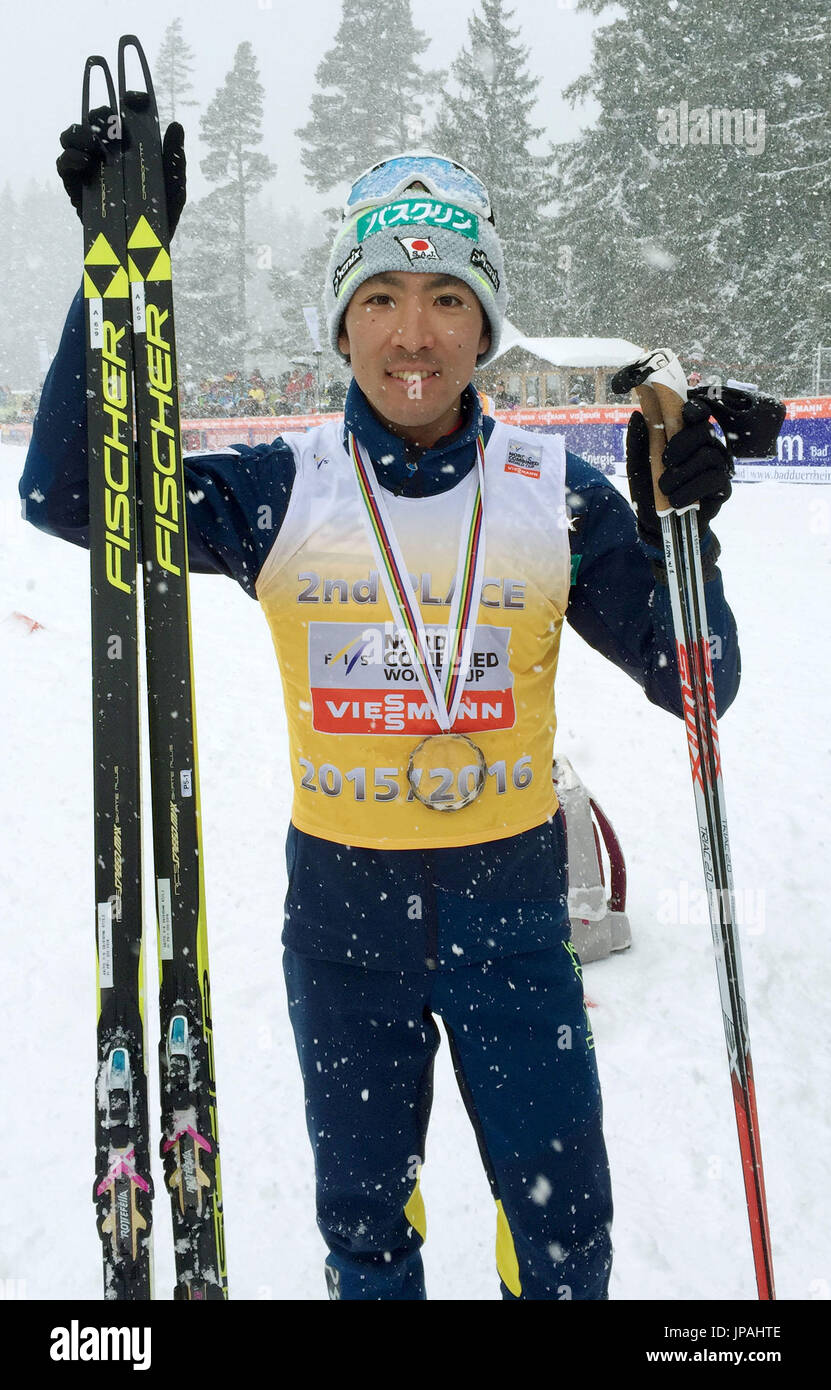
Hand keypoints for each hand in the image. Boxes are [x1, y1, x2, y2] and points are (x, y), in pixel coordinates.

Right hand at [57, 110, 186, 235]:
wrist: (142, 251)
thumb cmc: (159, 217)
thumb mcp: (173, 188)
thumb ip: (175, 160)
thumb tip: (176, 126)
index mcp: (131, 147)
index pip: (126, 114)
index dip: (129, 101)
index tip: (133, 99)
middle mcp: (107, 152)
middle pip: (96, 120)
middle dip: (101, 116)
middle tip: (111, 126)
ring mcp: (89, 168)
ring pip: (72, 136)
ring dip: (80, 133)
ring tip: (93, 145)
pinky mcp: (76, 187)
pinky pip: (64, 166)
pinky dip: (70, 159)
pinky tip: (84, 162)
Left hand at [626, 397, 733, 545]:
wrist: (656, 522)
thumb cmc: (649, 487)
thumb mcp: (637, 465)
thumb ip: (637, 441)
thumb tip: (637, 415)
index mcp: (686, 435)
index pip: (698, 414)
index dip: (695, 409)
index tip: (685, 414)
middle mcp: (706, 446)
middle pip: (705, 431)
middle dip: (682, 444)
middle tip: (665, 461)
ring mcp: (717, 467)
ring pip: (708, 456)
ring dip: (682, 473)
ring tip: (664, 488)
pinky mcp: (722, 488)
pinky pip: (714, 480)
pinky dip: (691, 490)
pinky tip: (676, 501)